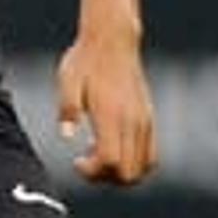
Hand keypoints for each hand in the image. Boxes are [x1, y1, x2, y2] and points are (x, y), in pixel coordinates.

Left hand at [56, 31, 157, 184]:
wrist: (112, 40)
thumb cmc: (85, 60)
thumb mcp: (67, 80)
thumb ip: (67, 109)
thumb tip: (65, 135)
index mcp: (111, 114)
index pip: (110, 160)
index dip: (93, 171)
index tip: (76, 161)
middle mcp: (132, 121)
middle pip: (129, 173)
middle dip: (106, 177)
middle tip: (87, 162)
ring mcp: (144, 120)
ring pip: (144, 168)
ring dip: (121, 172)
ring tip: (100, 155)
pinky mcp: (149, 118)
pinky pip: (151, 155)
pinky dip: (135, 163)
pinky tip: (115, 147)